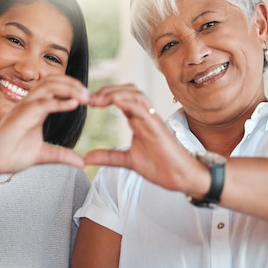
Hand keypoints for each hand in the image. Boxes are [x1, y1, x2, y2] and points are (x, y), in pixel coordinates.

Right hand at [0, 75, 89, 176]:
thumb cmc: (10, 155)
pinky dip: (58, 102)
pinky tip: (72, 104)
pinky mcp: (19, 116)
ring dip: (68, 89)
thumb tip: (81, 163)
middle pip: (53, 81)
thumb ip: (61, 155)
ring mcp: (23, 108)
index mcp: (36, 109)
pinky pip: (41, 104)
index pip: (55, 88)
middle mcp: (30, 104)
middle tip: (90, 95)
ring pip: (47, 87)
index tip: (89, 98)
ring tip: (84, 97)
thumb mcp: (43, 155)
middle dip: (73, 84)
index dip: (73, 89)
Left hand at [85, 84, 206, 193]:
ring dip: (115, 93)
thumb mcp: (127, 161)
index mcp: (139, 121)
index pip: (122, 99)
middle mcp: (146, 116)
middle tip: (89, 98)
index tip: (87, 101)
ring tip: (98, 98)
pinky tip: (114, 101)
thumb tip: (87, 158)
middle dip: (108, 89)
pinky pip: (142, 108)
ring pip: (136, 95)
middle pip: (129, 90)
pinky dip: (127, 102)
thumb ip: (108, 157)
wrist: (181, 177)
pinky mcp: (157, 127)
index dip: (104, 96)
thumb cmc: (160, 166)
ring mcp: (152, 120)